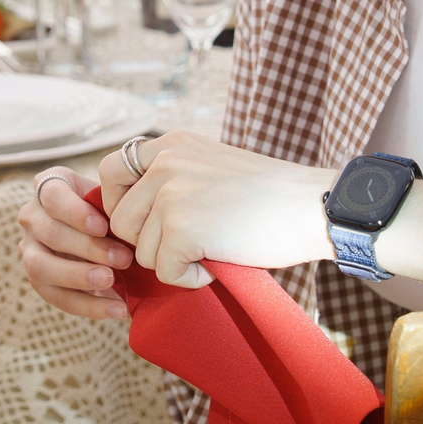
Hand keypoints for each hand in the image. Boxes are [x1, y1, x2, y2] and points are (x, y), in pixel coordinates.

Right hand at [17, 166, 135, 320]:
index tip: (104, 227)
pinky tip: (118, 309)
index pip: (52, 196)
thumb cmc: (111, 210)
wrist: (104, 234)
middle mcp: (32, 217)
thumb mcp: (112, 200)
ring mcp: (30, 250)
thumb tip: (139, 226)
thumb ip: (117, 207)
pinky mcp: (39, 281)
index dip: (75, 212)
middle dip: (87, 248)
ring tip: (111, 282)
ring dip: (79, 276)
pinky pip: (57, 297)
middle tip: (123, 259)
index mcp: (49, 187)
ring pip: (41, 266)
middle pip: (49, 232)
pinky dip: (90, 306)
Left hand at [104, 132, 334, 289]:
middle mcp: (165, 163)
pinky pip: (165, 272)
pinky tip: (217, 264)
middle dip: (148, 243)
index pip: (110, 171)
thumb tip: (131, 217)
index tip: (144, 223)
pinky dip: (190, 279)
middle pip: (120, 220)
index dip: (118, 204)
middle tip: (186, 245)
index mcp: (170, 144)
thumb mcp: (210, 165)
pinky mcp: (182, 229)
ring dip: (173, 262)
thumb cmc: (270, 195)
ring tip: (213, 249)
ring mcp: (171, 195)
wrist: (312, 206)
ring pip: (141, 251)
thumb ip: (173, 177)